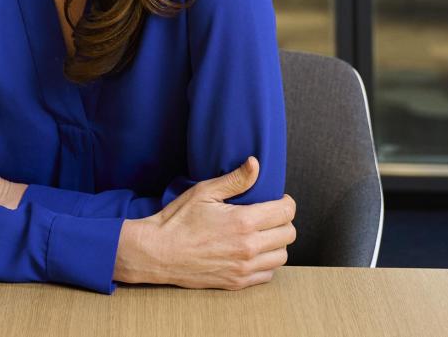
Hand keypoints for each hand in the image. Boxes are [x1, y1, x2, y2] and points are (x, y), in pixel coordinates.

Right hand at [115, 157, 295, 290]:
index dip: (286, 203)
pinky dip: (266, 263)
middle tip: (269, 216)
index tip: (278, 200)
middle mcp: (248, 247)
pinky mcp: (237, 282)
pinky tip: (251, 252)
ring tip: (262, 234)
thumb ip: (234, 179)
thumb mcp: (204, 192)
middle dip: (282, 221)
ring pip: (282, 256)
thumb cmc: (178, 220)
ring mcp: (244, 267)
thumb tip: (255, 164)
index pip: (285, 212)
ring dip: (276, 243)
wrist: (158, 252)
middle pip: (289, 234)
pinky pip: (268, 274)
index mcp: (243, 221)